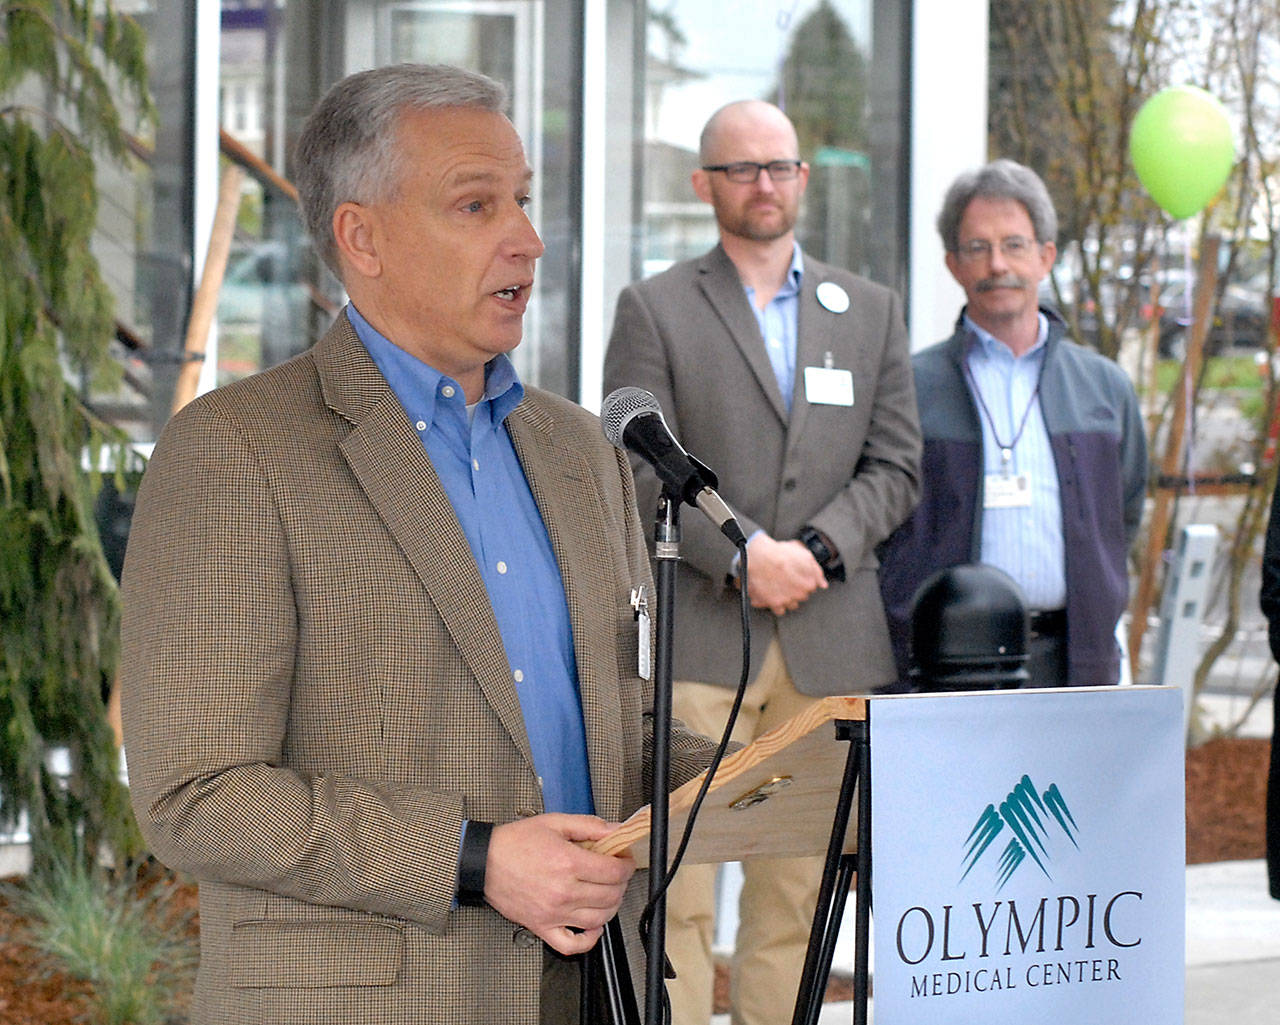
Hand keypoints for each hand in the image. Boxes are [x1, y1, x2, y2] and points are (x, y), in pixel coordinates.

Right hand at [483, 814, 636, 955]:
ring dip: (611, 907)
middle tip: (617, 873)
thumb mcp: (555, 822)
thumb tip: (616, 830)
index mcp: (568, 863)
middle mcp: (563, 891)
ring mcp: (553, 913)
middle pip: (610, 895)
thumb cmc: (515, 842)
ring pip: (598, 919)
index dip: (626, 864)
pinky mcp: (542, 927)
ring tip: (607, 893)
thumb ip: (589, 825)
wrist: (484, 861)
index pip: (614, 871)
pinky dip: (588, 940)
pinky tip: (593, 926)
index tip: (624, 859)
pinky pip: (571, 945)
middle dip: (621, 883)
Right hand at [744, 534, 826, 615]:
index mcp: (810, 583)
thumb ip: (816, 571)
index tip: (795, 575)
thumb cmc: (780, 553)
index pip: (810, 587)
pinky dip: (776, 604)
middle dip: (795, 589)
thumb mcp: (804, 555)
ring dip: (787, 598)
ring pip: (791, 604)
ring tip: (778, 587)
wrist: (758, 557)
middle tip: (786, 579)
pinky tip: (772, 595)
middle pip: (801, 596)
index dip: (802, 579)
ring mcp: (788, 600)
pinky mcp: (774, 604)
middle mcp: (800, 594)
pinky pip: (779, 610)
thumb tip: (823, 584)